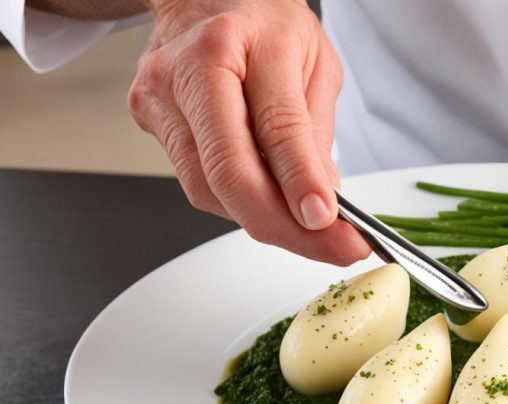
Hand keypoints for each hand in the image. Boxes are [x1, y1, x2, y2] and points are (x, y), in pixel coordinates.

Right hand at [127, 0, 369, 264]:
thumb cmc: (263, 20)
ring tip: (308, 229)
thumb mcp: (315, 62)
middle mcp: (189, 69)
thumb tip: (322, 199)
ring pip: (208, 190)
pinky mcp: (148, 120)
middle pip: (228, 173)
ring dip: (263, 220)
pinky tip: (270, 202)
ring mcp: (159, 97)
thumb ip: (316, 131)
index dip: (300, 182)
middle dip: (282, 226)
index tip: (328, 222)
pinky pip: (197, 183)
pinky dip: (239, 203)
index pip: (274, 127)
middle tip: (330, 248)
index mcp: (238, 43)